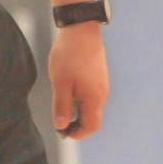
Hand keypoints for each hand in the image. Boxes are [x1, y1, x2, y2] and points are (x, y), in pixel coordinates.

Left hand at [47, 21, 108, 139]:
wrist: (82, 29)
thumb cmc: (69, 56)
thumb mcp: (61, 83)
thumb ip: (62, 107)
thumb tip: (62, 126)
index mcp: (94, 98)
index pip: (91, 126)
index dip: (77, 134)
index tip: (62, 131)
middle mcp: (102, 93)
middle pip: (92, 117)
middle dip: (77, 123)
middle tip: (59, 117)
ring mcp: (103, 83)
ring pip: (92, 106)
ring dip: (78, 110)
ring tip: (62, 100)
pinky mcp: (100, 75)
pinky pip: (92, 95)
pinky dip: (81, 100)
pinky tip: (69, 88)